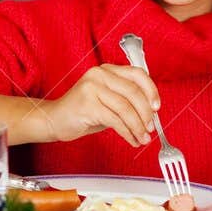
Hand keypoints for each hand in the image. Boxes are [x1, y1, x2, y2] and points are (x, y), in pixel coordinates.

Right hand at [40, 63, 159, 147]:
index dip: (151, 90)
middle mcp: (99, 74)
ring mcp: (92, 88)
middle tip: (150, 128)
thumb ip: (127, 101)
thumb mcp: (107, 101)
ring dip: (138, 126)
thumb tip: (150, 114)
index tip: (157, 107)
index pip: (137, 74)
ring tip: (143, 138)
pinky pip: (115, 120)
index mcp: (107, 70)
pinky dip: (127, 132)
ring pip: (126, 108)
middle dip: (146, 113)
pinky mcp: (87, 105)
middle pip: (133, 92)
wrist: (54, 120)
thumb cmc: (82, 112)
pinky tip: (131, 140)